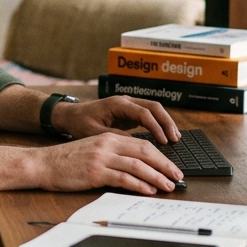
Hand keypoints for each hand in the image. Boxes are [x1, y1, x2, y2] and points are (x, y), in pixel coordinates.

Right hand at [33, 133, 184, 194]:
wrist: (42, 164)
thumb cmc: (66, 162)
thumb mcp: (92, 151)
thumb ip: (112, 156)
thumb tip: (136, 169)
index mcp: (108, 138)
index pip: (141, 144)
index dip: (160, 156)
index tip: (171, 167)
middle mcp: (107, 145)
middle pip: (145, 152)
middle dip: (164, 165)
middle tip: (177, 177)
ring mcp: (101, 158)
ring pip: (137, 166)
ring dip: (156, 177)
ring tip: (168, 186)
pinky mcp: (95, 172)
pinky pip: (123, 178)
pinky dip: (139, 185)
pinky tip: (149, 190)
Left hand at [53, 95, 181, 142]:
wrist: (70, 116)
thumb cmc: (80, 123)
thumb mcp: (94, 133)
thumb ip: (114, 137)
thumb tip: (134, 145)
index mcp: (117, 104)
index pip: (143, 113)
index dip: (156, 127)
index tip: (164, 141)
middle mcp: (126, 101)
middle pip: (154, 107)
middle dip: (166, 122)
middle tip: (175, 139)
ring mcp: (129, 106)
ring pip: (153, 110)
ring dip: (165, 122)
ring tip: (175, 138)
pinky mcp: (129, 113)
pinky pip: (148, 116)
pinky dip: (158, 125)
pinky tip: (165, 137)